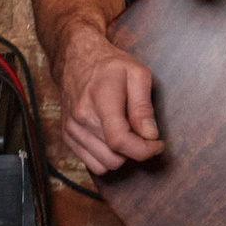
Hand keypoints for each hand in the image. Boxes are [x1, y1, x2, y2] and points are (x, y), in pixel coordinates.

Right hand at [56, 23, 162, 173]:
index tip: (158, 144)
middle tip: (144, 135)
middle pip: (114, 157)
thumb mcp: (137, 74)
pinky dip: (106, 157)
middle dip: (135, 151)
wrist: (77, 60)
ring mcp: (72, 129)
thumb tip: (150, 135)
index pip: (120, 140)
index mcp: (101, 99)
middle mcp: (81, 118)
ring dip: (121, 156)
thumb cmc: (111, 65)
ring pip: (104, 165)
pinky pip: (92, 164)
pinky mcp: (67, 136)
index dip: (144, 150)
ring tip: (128, 134)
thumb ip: (143, 106)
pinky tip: (113, 139)